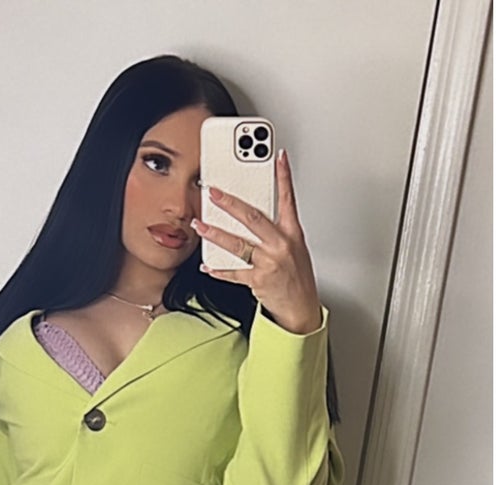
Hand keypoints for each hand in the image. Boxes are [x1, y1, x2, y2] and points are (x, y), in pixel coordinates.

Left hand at [192, 149, 322, 333]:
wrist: (301, 309)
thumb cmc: (297, 278)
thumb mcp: (295, 249)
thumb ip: (277, 231)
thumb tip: (254, 216)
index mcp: (292, 234)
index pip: (288, 199)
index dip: (284, 177)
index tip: (278, 158)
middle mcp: (281, 245)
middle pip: (253, 218)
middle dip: (230, 204)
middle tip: (214, 192)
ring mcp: (269, 263)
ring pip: (238, 244)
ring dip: (215, 234)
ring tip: (200, 225)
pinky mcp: (258, 280)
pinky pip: (234, 273)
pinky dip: (219, 270)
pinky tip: (207, 266)